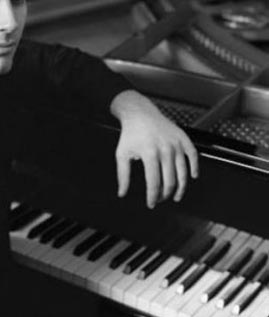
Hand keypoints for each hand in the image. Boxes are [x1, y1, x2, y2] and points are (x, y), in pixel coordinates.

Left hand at [110, 90, 197, 207]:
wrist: (140, 113)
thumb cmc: (130, 134)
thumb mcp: (122, 154)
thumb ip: (122, 175)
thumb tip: (122, 193)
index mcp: (149, 154)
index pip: (154, 183)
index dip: (153, 196)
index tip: (151, 204)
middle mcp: (165, 149)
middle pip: (170, 181)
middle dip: (165, 194)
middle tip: (160, 199)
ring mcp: (176, 144)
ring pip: (183, 172)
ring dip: (181, 188)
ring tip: (176, 196)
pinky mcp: (183, 138)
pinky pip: (193, 156)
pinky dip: (195, 168)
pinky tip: (192, 177)